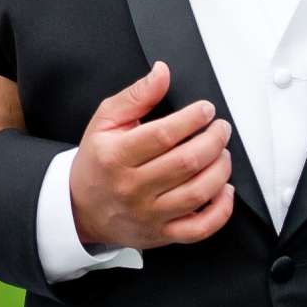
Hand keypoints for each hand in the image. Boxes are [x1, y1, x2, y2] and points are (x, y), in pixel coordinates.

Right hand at [66, 61, 234, 250]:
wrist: (81, 208)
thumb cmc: (97, 162)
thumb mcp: (105, 121)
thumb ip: (136, 95)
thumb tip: (162, 72)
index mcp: (116, 156)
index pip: (163, 135)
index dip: (192, 119)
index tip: (206, 110)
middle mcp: (132, 187)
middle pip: (186, 162)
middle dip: (213, 140)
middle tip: (221, 129)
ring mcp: (149, 214)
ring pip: (198, 193)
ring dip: (220, 169)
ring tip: (222, 153)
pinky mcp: (161, 234)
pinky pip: (200, 228)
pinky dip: (221, 210)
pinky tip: (225, 190)